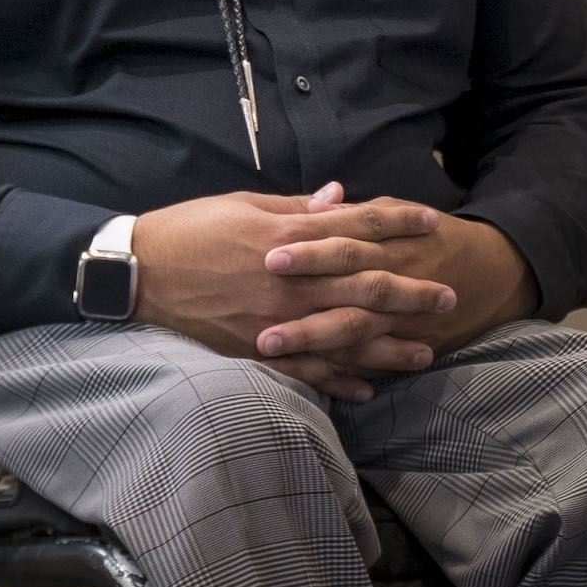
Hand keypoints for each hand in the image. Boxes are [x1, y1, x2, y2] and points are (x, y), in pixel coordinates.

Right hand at [131, 185, 540, 402]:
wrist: (137, 273)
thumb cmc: (189, 231)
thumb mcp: (243, 205)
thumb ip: (295, 208)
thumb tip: (339, 198)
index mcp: (290, 239)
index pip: (357, 226)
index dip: (398, 222)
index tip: (432, 221)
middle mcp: (293, 282)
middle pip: (366, 286)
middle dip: (411, 292)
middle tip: (449, 298)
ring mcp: (278, 321)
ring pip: (346, 337)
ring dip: (388, 347)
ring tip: (425, 354)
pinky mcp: (258, 350)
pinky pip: (308, 372)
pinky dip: (340, 381)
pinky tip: (368, 388)